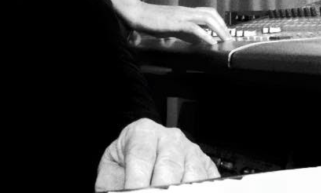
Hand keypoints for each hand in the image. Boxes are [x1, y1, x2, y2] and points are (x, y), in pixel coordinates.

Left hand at [95, 118, 218, 190]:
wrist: (139, 152)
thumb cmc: (126, 162)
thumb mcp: (111, 168)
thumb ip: (112, 185)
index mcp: (144, 132)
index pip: (141, 156)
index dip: (137, 182)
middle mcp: (170, 138)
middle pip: (169, 168)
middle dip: (159, 191)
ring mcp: (191, 151)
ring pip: (192, 176)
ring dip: (181, 192)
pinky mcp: (206, 164)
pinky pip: (208, 180)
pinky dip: (201, 191)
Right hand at [126, 1, 229, 44]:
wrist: (136, 13)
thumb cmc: (151, 20)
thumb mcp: (171, 27)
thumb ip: (183, 32)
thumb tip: (196, 40)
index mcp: (185, 12)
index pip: (208, 12)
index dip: (219, 21)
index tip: (225, 32)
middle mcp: (186, 11)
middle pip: (211, 14)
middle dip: (223, 26)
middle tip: (229, 38)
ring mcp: (181, 16)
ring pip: (206, 18)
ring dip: (218, 29)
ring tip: (224, 40)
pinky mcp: (175, 23)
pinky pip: (194, 28)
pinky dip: (205, 35)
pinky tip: (211, 42)